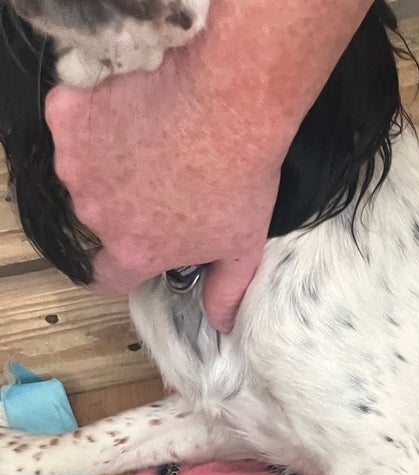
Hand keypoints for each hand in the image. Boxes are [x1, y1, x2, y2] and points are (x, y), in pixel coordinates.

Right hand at [46, 45, 289, 331]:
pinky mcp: (67, 116)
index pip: (108, 276)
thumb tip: (221, 322)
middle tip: (161, 177)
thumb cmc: (239, 176)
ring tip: (150, 139)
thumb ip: (226, 290)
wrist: (227, 102)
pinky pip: (70, 119)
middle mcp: (96, 213)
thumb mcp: (243, 247)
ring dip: (108, 157)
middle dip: (123, 203)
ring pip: (83, 168)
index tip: (132, 248)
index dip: (120, 265)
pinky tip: (129, 106)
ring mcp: (77, 163)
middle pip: (99, 216)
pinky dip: (92, 113)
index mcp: (134, 250)